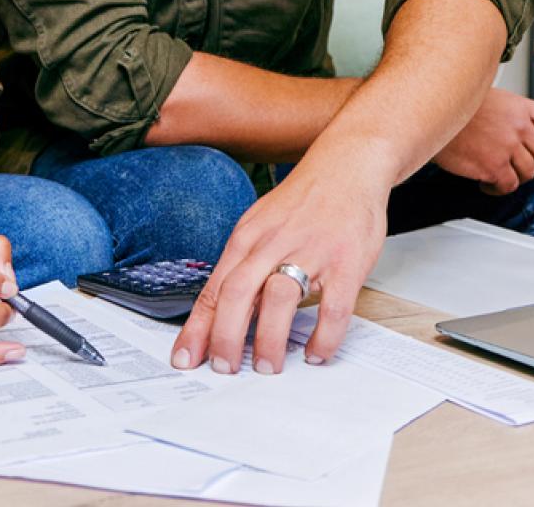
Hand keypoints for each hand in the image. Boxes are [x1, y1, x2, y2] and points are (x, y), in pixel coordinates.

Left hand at [170, 161, 388, 375]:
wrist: (348, 165)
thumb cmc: (302, 202)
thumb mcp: (259, 224)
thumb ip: (242, 264)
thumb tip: (220, 311)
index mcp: (248, 238)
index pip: (215, 288)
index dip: (198, 328)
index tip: (186, 358)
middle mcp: (274, 244)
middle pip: (238, 294)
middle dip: (226, 337)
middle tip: (224, 368)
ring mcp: (312, 252)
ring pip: (280, 299)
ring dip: (269, 339)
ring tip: (267, 367)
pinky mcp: (347, 262)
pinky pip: (333, 308)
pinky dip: (323, 336)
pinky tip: (316, 353)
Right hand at [432, 88, 533, 194]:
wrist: (429, 113)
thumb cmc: (452, 106)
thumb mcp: (486, 97)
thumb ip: (507, 112)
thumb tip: (513, 129)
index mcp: (520, 107)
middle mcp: (518, 126)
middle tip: (520, 165)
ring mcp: (507, 147)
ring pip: (530, 173)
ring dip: (515, 177)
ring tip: (498, 175)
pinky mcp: (493, 166)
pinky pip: (509, 186)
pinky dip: (498, 189)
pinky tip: (485, 184)